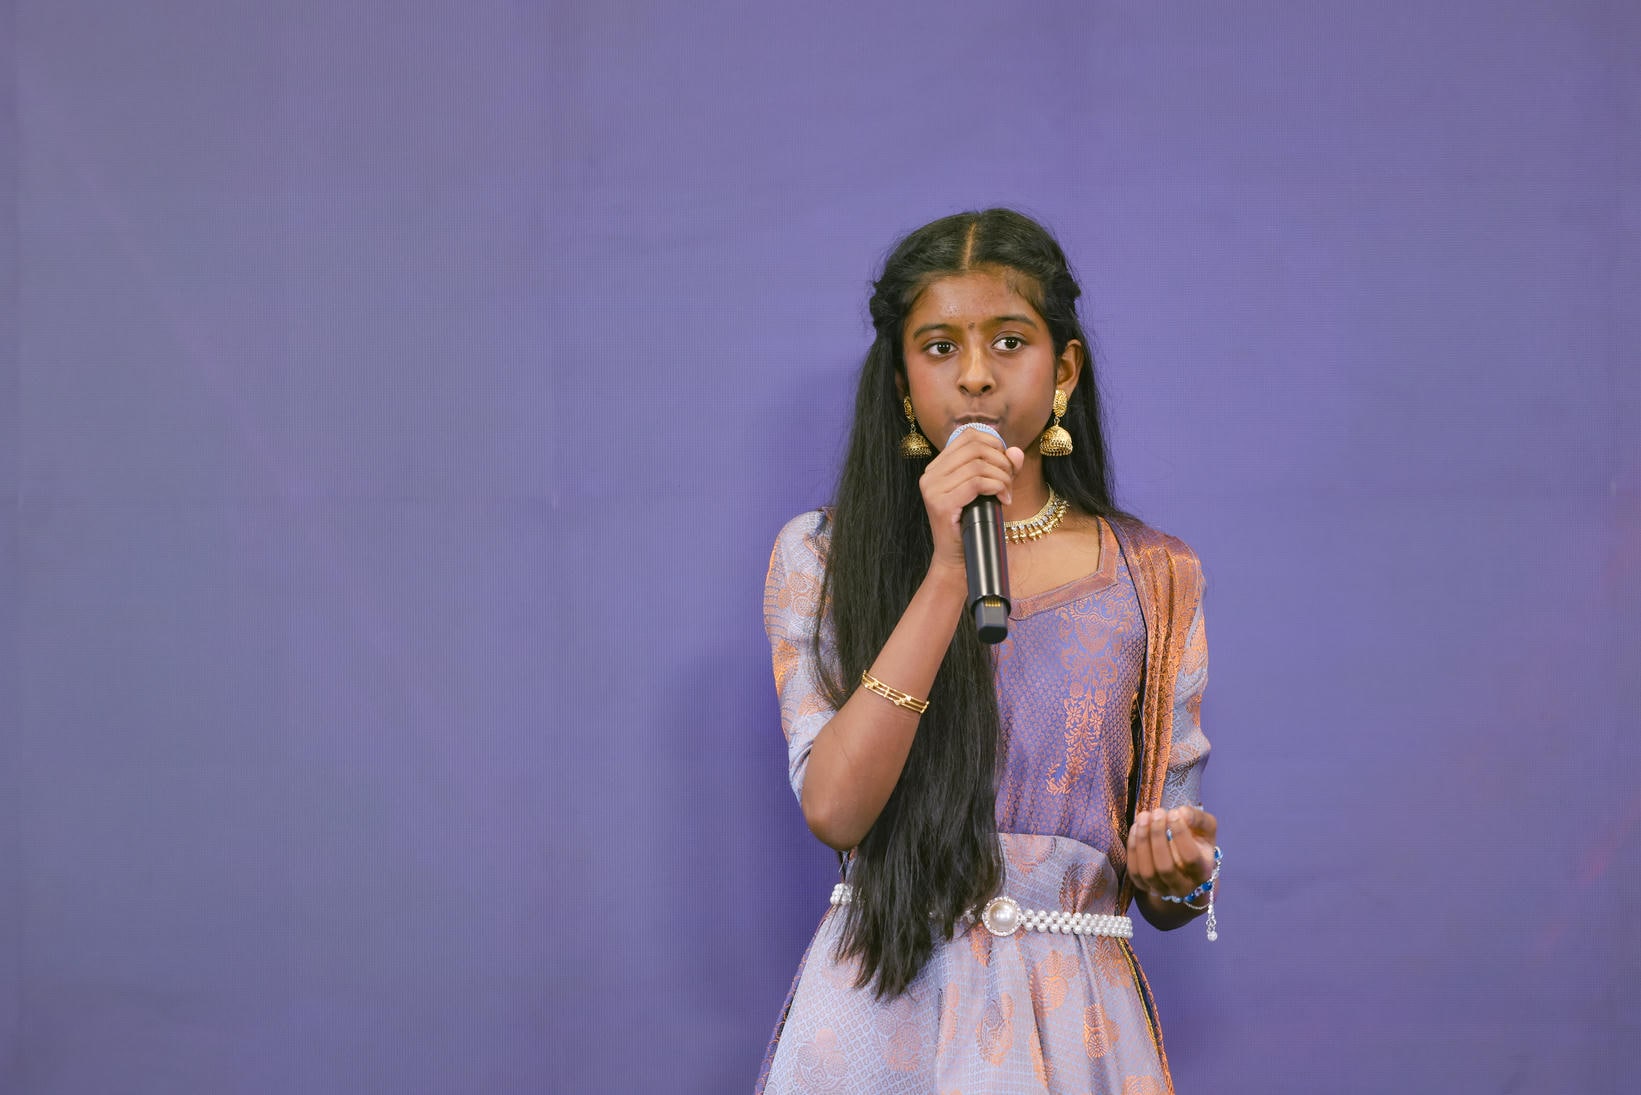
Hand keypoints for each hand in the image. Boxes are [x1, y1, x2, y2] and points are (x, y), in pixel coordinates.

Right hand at [918, 427, 1024, 573]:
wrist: (958, 559)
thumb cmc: (973, 524)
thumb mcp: (988, 491)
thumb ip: (1001, 468)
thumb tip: (1015, 451)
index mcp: (937, 467)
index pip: (968, 435)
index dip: (994, 443)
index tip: (1005, 464)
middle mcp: (930, 475)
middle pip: (975, 447)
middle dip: (1001, 461)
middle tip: (1009, 481)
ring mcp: (933, 490)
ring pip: (978, 465)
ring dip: (1002, 477)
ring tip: (1007, 493)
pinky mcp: (941, 505)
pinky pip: (977, 483)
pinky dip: (997, 487)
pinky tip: (1003, 499)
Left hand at [1127, 805, 1217, 898]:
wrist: (1185, 859)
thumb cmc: (1197, 840)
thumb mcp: (1206, 827)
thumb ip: (1197, 818)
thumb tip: (1181, 812)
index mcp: (1202, 872)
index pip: (1190, 858)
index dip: (1180, 834)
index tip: (1173, 813)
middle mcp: (1183, 887)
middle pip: (1166, 867)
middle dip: (1158, 837)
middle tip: (1157, 813)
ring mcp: (1162, 889)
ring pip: (1148, 872)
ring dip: (1142, 841)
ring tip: (1144, 817)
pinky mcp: (1145, 886)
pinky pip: (1135, 871)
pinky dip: (1133, 848)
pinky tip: (1136, 828)